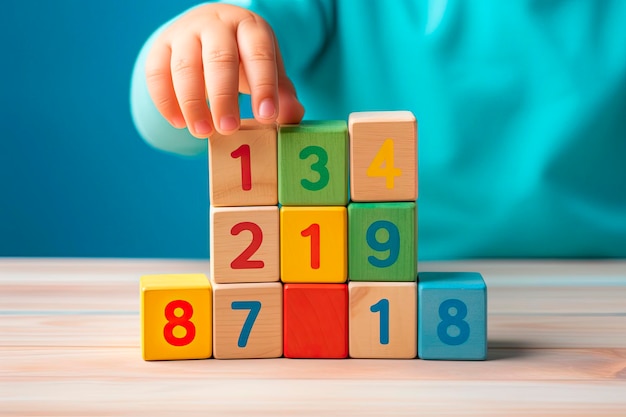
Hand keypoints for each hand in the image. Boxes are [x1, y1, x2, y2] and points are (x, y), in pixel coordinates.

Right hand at [145, 3, 304, 137]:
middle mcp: (216, 24)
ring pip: (185, 67)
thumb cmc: (244, 57)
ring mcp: (185, 33)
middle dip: (224, 97)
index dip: (263, 86)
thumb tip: (293, 117)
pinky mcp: (161, 46)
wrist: (208, 30)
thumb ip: (281, 94)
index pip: (259, 55)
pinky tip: (179, 123)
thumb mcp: (267, 69)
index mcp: (249, 27)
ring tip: (203, 132)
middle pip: (219, 59)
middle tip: (229, 130)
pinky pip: (157, 73)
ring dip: (193, 103)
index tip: (267, 117)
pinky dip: (165, 101)